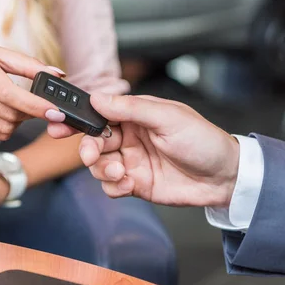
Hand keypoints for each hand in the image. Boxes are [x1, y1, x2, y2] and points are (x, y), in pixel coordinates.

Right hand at [0, 40, 65, 140]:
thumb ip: (27, 64)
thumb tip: (57, 74)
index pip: (11, 95)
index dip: (36, 106)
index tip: (55, 112)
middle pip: (10, 115)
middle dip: (31, 114)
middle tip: (38, 106)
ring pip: (3, 128)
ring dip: (19, 123)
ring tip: (19, 109)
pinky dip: (6, 128)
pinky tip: (5, 114)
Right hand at [49, 95, 239, 207]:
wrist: (223, 178)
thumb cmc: (203, 141)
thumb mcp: (169, 118)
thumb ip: (132, 108)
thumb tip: (99, 97)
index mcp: (137, 116)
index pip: (100, 113)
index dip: (79, 118)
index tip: (61, 124)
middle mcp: (130, 138)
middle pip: (93, 141)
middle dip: (88, 148)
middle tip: (93, 155)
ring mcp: (132, 162)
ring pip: (98, 165)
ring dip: (102, 169)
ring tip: (120, 171)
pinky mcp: (135, 184)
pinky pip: (110, 186)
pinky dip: (113, 186)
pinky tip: (128, 184)